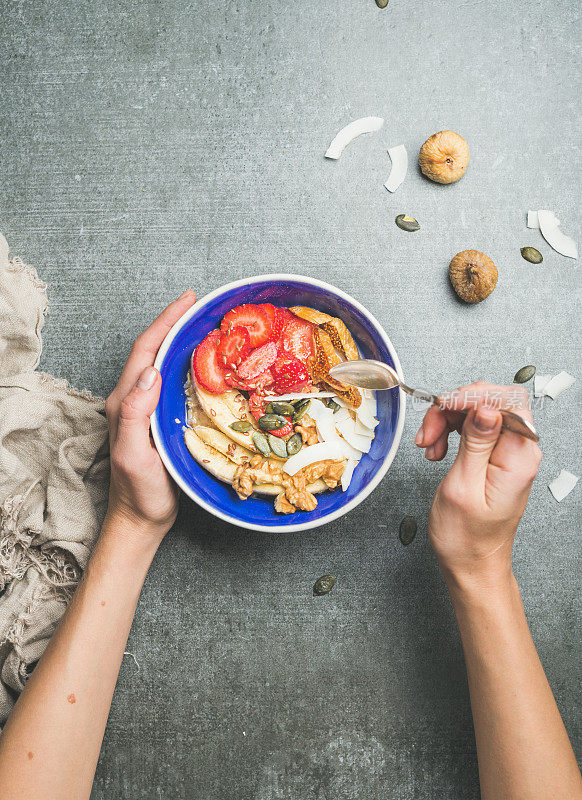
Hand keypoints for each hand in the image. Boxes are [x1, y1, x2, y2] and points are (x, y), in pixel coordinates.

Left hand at [104, 290, 196, 541]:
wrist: (142, 518)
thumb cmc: (139, 491)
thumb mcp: (133, 455)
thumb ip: (135, 414)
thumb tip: (150, 373)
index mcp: (125, 401)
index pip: (145, 351)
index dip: (165, 322)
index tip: (188, 301)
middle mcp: (134, 399)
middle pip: (153, 350)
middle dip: (175, 323)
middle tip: (201, 305)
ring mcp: (147, 408)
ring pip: (163, 364)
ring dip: (181, 340)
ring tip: (206, 325)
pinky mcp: (161, 419)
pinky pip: (173, 382)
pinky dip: (188, 364)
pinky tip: (206, 363)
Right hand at [415, 382, 541, 587]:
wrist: (471, 563)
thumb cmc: (467, 537)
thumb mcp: (463, 487)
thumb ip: (476, 443)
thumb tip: (485, 407)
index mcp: (519, 456)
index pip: (505, 400)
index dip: (471, 396)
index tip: (441, 407)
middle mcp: (519, 450)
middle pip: (489, 401)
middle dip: (453, 409)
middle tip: (428, 433)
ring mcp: (508, 451)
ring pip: (477, 410)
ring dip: (446, 421)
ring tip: (428, 447)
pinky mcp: (495, 455)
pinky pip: (473, 426)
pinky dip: (450, 431)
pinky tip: (436, 449)